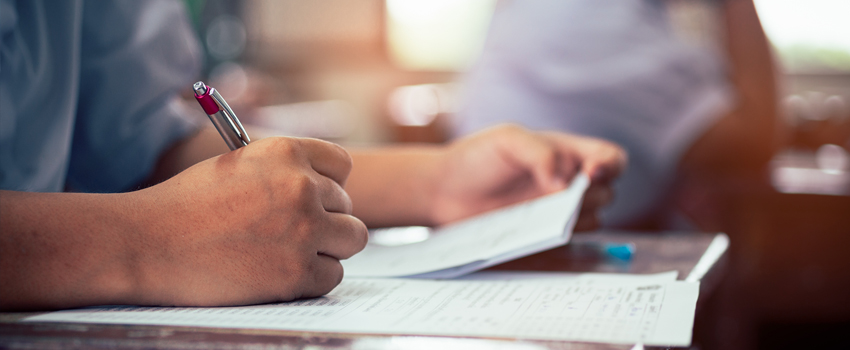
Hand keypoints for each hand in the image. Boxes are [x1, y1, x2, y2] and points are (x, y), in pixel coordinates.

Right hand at [129, 137, 367, 305]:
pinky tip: (279, 274)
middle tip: (289, 233)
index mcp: (287, 152)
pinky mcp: (297, 273)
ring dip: (327, 249)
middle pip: (347, 207)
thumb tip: (322, 187)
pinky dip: (312, 280)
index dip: (330, 185)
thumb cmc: (185, 205)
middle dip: (324, 220)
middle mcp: (302, 187)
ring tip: (290, 253)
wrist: (146, 244)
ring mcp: (303, 230)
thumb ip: (283, 172)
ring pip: (352, 240)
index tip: (315, 199)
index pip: (342, 166)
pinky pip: (332, 276)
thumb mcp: (239, 165)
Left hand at [432, 125, 625, 229]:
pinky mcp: (544, 233)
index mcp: (566, 152)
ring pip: (593, 218)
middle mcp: (568, 181)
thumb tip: (562, 185)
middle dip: (589, 195)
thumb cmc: (476, 158)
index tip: (590, 174)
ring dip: (577, 217)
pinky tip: (537, 229)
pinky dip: (561, 235)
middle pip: (606, 192)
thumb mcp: (506, 140)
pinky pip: (569, 239)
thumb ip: (539, 153)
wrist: (444, 191)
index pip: (609, 158)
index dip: (610, 166)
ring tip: (542, 212)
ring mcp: (557, 209)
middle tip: (556, 196)